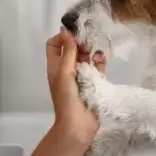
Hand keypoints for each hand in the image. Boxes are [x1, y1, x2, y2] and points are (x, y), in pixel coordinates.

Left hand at [45, 28, 106, 146]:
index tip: (74, 35)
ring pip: (86, 57)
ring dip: (91, 52)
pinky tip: (100, 60)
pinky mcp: (94, 83)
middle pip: (72, 49)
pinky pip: (98, 68)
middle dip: (80, 43)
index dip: (62, 37)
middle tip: (87, 44)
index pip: (55, 44)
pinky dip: (100, 62)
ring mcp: (81, 76)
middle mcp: (67, 70)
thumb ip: (68, 52)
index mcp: (55, 67)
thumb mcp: (64, 72)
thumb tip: (66, 31)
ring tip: (94, 54)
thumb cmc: (67, 99)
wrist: (78, 125)